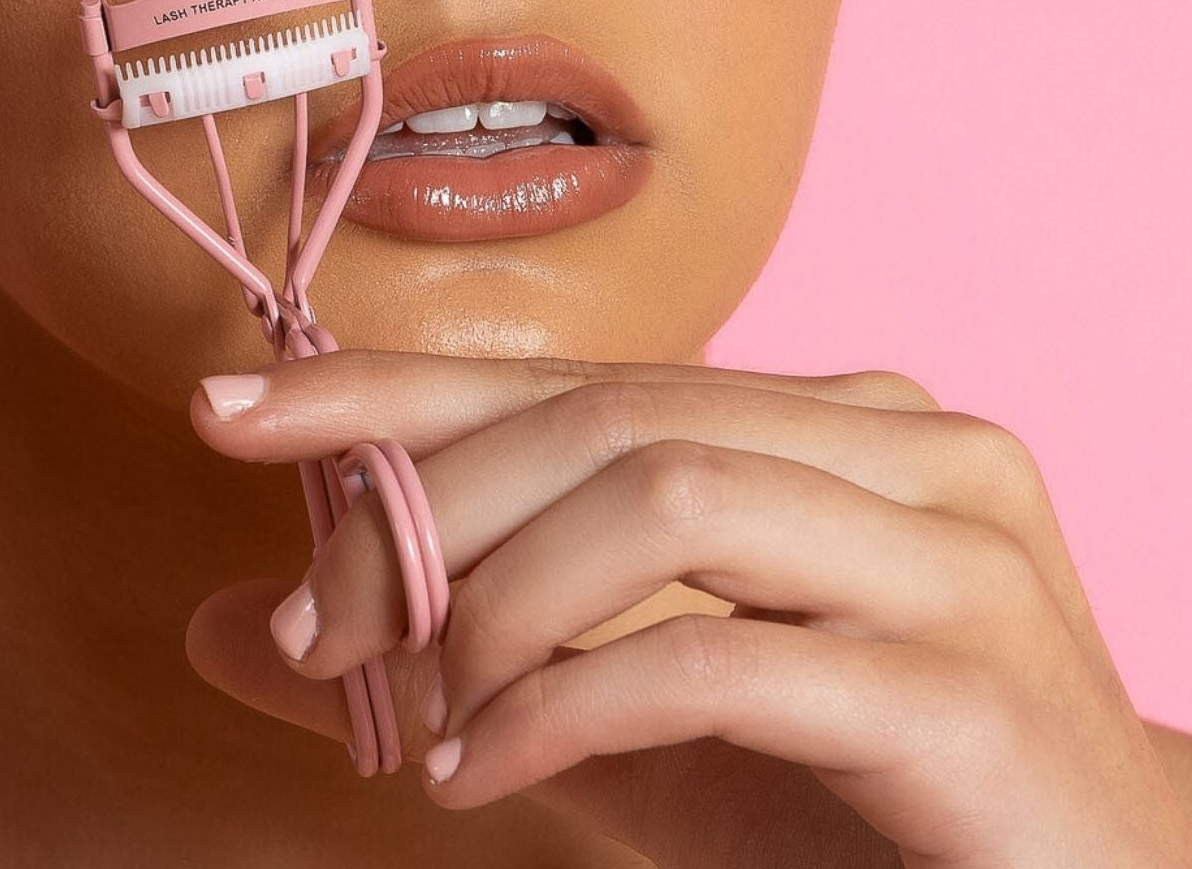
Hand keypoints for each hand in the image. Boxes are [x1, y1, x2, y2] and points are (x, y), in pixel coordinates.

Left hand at [187, 351, 1191, 868]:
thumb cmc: (854, 819)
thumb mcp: (613, 733)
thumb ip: (437, 668)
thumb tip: (220, 625)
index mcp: (822, 422)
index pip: (567, 372)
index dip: (389, 387)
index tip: (228, 411)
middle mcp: (900, 443)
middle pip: (602, 413)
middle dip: (420, 510)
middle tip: (306, 625)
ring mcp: (953, 552)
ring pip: (661, 492)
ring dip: (494, 601)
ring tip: (410, 712)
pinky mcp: (971, 687)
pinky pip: (719, 657)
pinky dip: (566, 703)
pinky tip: (481, 769)